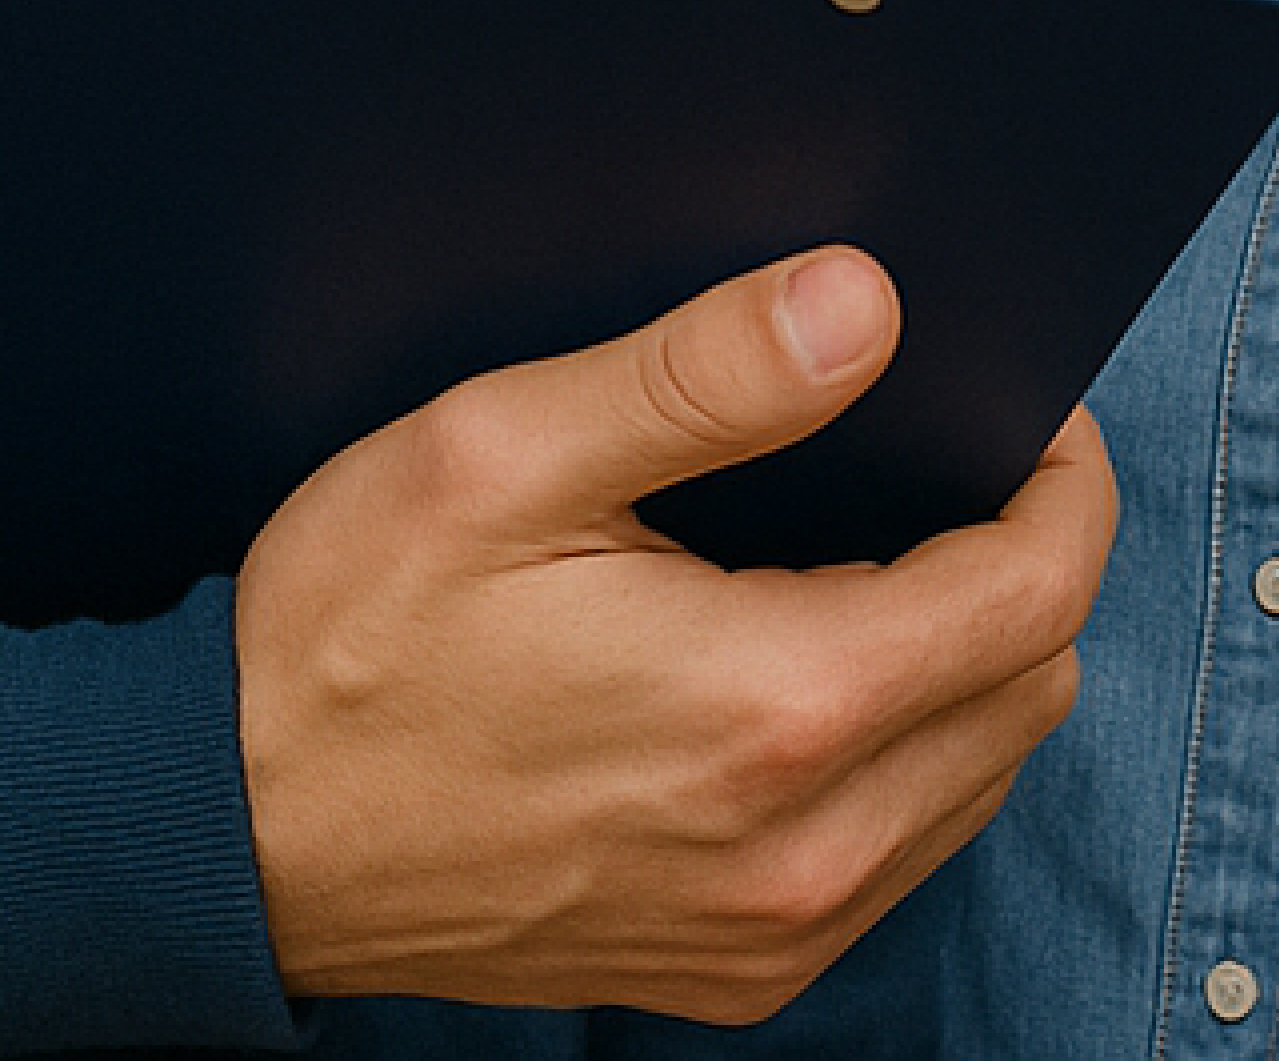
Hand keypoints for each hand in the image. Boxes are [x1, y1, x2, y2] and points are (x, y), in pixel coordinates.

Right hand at [233, 245, 1115, 1015]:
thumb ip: (707, 372)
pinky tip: (823, 669)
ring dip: (976, 659)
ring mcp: (767, 932)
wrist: (216, 834)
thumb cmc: (345, 633)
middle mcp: (798, 849)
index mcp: (776, 708)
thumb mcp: (508, 449)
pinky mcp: (727, 975)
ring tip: (889, 552)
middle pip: (1035, 681)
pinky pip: (901, 853)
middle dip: (1027, 558)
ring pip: (983, 772)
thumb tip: (867, 304)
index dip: (1062, 478)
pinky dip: (912, 753)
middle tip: (955, 460)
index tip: (1025, 404)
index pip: (1040, 589)